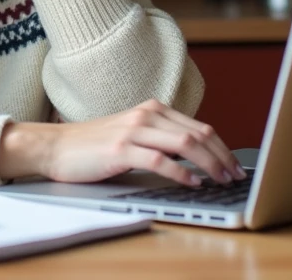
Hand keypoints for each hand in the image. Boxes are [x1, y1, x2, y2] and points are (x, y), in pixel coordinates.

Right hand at [0, 99, 245, 186]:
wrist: (56, 146)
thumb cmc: (93, 145)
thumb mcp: (133, 134)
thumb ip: (160, 138)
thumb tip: (194, 157)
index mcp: (153, 109)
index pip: (199, 126)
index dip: (222, 147)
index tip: (235, 165)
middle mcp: (147, 115)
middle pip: (199, 133)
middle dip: (223, 156)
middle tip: (235, 176)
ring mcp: (134, 130)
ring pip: (185, 143)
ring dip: (209, 164)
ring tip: (221, 180)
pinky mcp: (121, 149)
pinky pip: (160, 160)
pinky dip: (181, 173)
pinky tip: (192, 183)